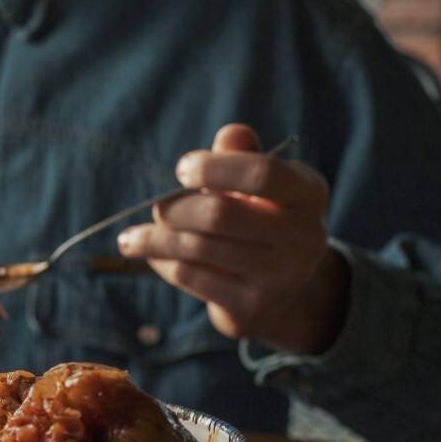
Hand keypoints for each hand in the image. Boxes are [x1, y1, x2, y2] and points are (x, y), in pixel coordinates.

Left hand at [117, 124, 348, 354]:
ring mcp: (280, 277)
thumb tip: (231, 133)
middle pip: (220, 215)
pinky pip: (191, 276)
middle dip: (176, 209)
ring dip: (155, 239)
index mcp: (309, 194)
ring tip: (131, 238)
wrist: (280, 294)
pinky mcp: (251, 307)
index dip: (215, 168)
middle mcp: (304, 237)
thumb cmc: (259, 221)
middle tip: (156, 207)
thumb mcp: (257, 186)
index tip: (181, 170)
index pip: (264, 173)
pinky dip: (163, 262)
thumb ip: (242, 157)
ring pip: (198, 249)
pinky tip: (151, 255)